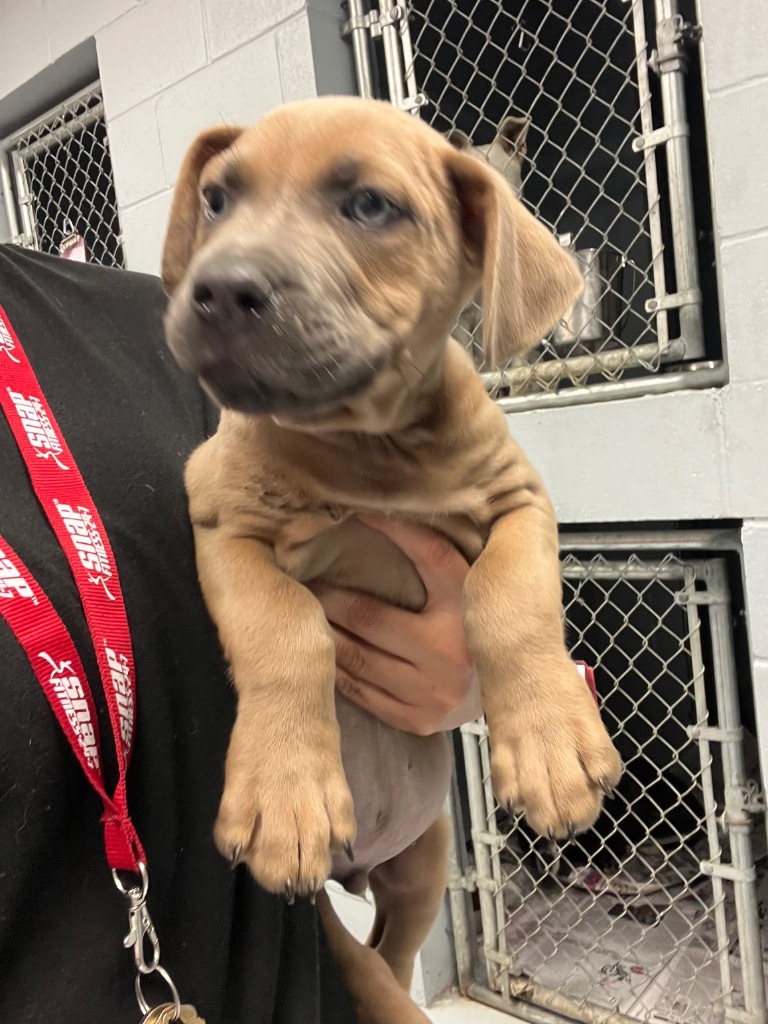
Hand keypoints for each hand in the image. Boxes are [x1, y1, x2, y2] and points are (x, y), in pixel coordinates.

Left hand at [314, 517, 480, 735]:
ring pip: (358, 658)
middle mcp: (451, 654)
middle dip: (331, 598)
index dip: (389, 530)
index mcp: (467, 611)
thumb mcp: (465, 587)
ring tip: (306, 615)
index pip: (427, 556)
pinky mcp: (418, 719)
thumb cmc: (473, 630)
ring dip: (327, 633)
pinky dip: (338, 670)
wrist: (509, 692)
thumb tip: (379, 510)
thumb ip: (431, 553)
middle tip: (306, 582)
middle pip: (370, 618)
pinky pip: (361, 693)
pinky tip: (325, 651)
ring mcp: (433, 693)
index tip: (355, 513)